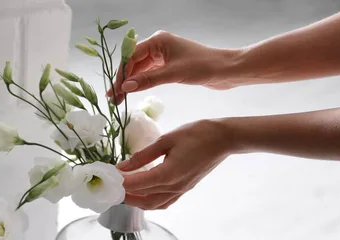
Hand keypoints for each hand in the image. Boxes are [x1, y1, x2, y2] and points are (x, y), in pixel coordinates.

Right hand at [107, 31, 239, 104]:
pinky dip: (141, 83)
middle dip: (123, 80)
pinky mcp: (169, 66)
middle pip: (133, 63)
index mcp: (158, 40)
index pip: (131, 57)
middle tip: (113, 99)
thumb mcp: (173, 74)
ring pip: (140, 70)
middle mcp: (158, 45)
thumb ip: (148, 80)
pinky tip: (134, 92)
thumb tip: (125, 87)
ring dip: (130, 83)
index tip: (114, 91)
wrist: (226, 70)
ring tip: (120, 99)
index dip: (121, 75)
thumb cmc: (203, 67)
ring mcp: (163, 55)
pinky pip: (149, 73)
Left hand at [117, 120, 232, 209]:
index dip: (119, 183)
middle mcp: (174, 187)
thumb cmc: (197, 134)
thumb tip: (122, 166)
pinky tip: (143, 192)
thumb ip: (143, 155)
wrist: (224, 138)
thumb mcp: (166, 140)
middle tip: (111, 188)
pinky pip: (164, 202)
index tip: (106, 178)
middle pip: (143, 201)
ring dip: (137, 202)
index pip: (136, 185)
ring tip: (124, 192)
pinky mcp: (185, 188)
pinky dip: (150, 201)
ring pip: (154, 205)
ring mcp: (181, 190)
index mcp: (167, 175)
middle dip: (125, 197)